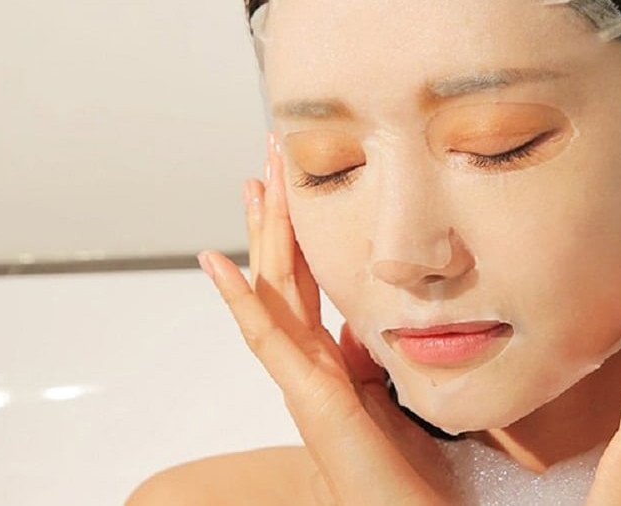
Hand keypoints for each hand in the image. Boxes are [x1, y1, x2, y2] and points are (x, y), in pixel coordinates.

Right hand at [196, 132, 456, 505]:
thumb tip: (362, 320)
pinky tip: (217, 262)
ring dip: (262, 233)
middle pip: (283, 272)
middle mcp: (308, 361)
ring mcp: (302, 377)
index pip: (305, 279)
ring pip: (271, 291)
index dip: (295, 230)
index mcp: (329, 357)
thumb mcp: (387, 390)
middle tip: (269, 157)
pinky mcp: (310, 397)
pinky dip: (241, 299)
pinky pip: (267, 339)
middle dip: (277, 213)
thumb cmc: (403, 464)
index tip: (291, 183)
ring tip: (254, 181)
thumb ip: (366, 353)